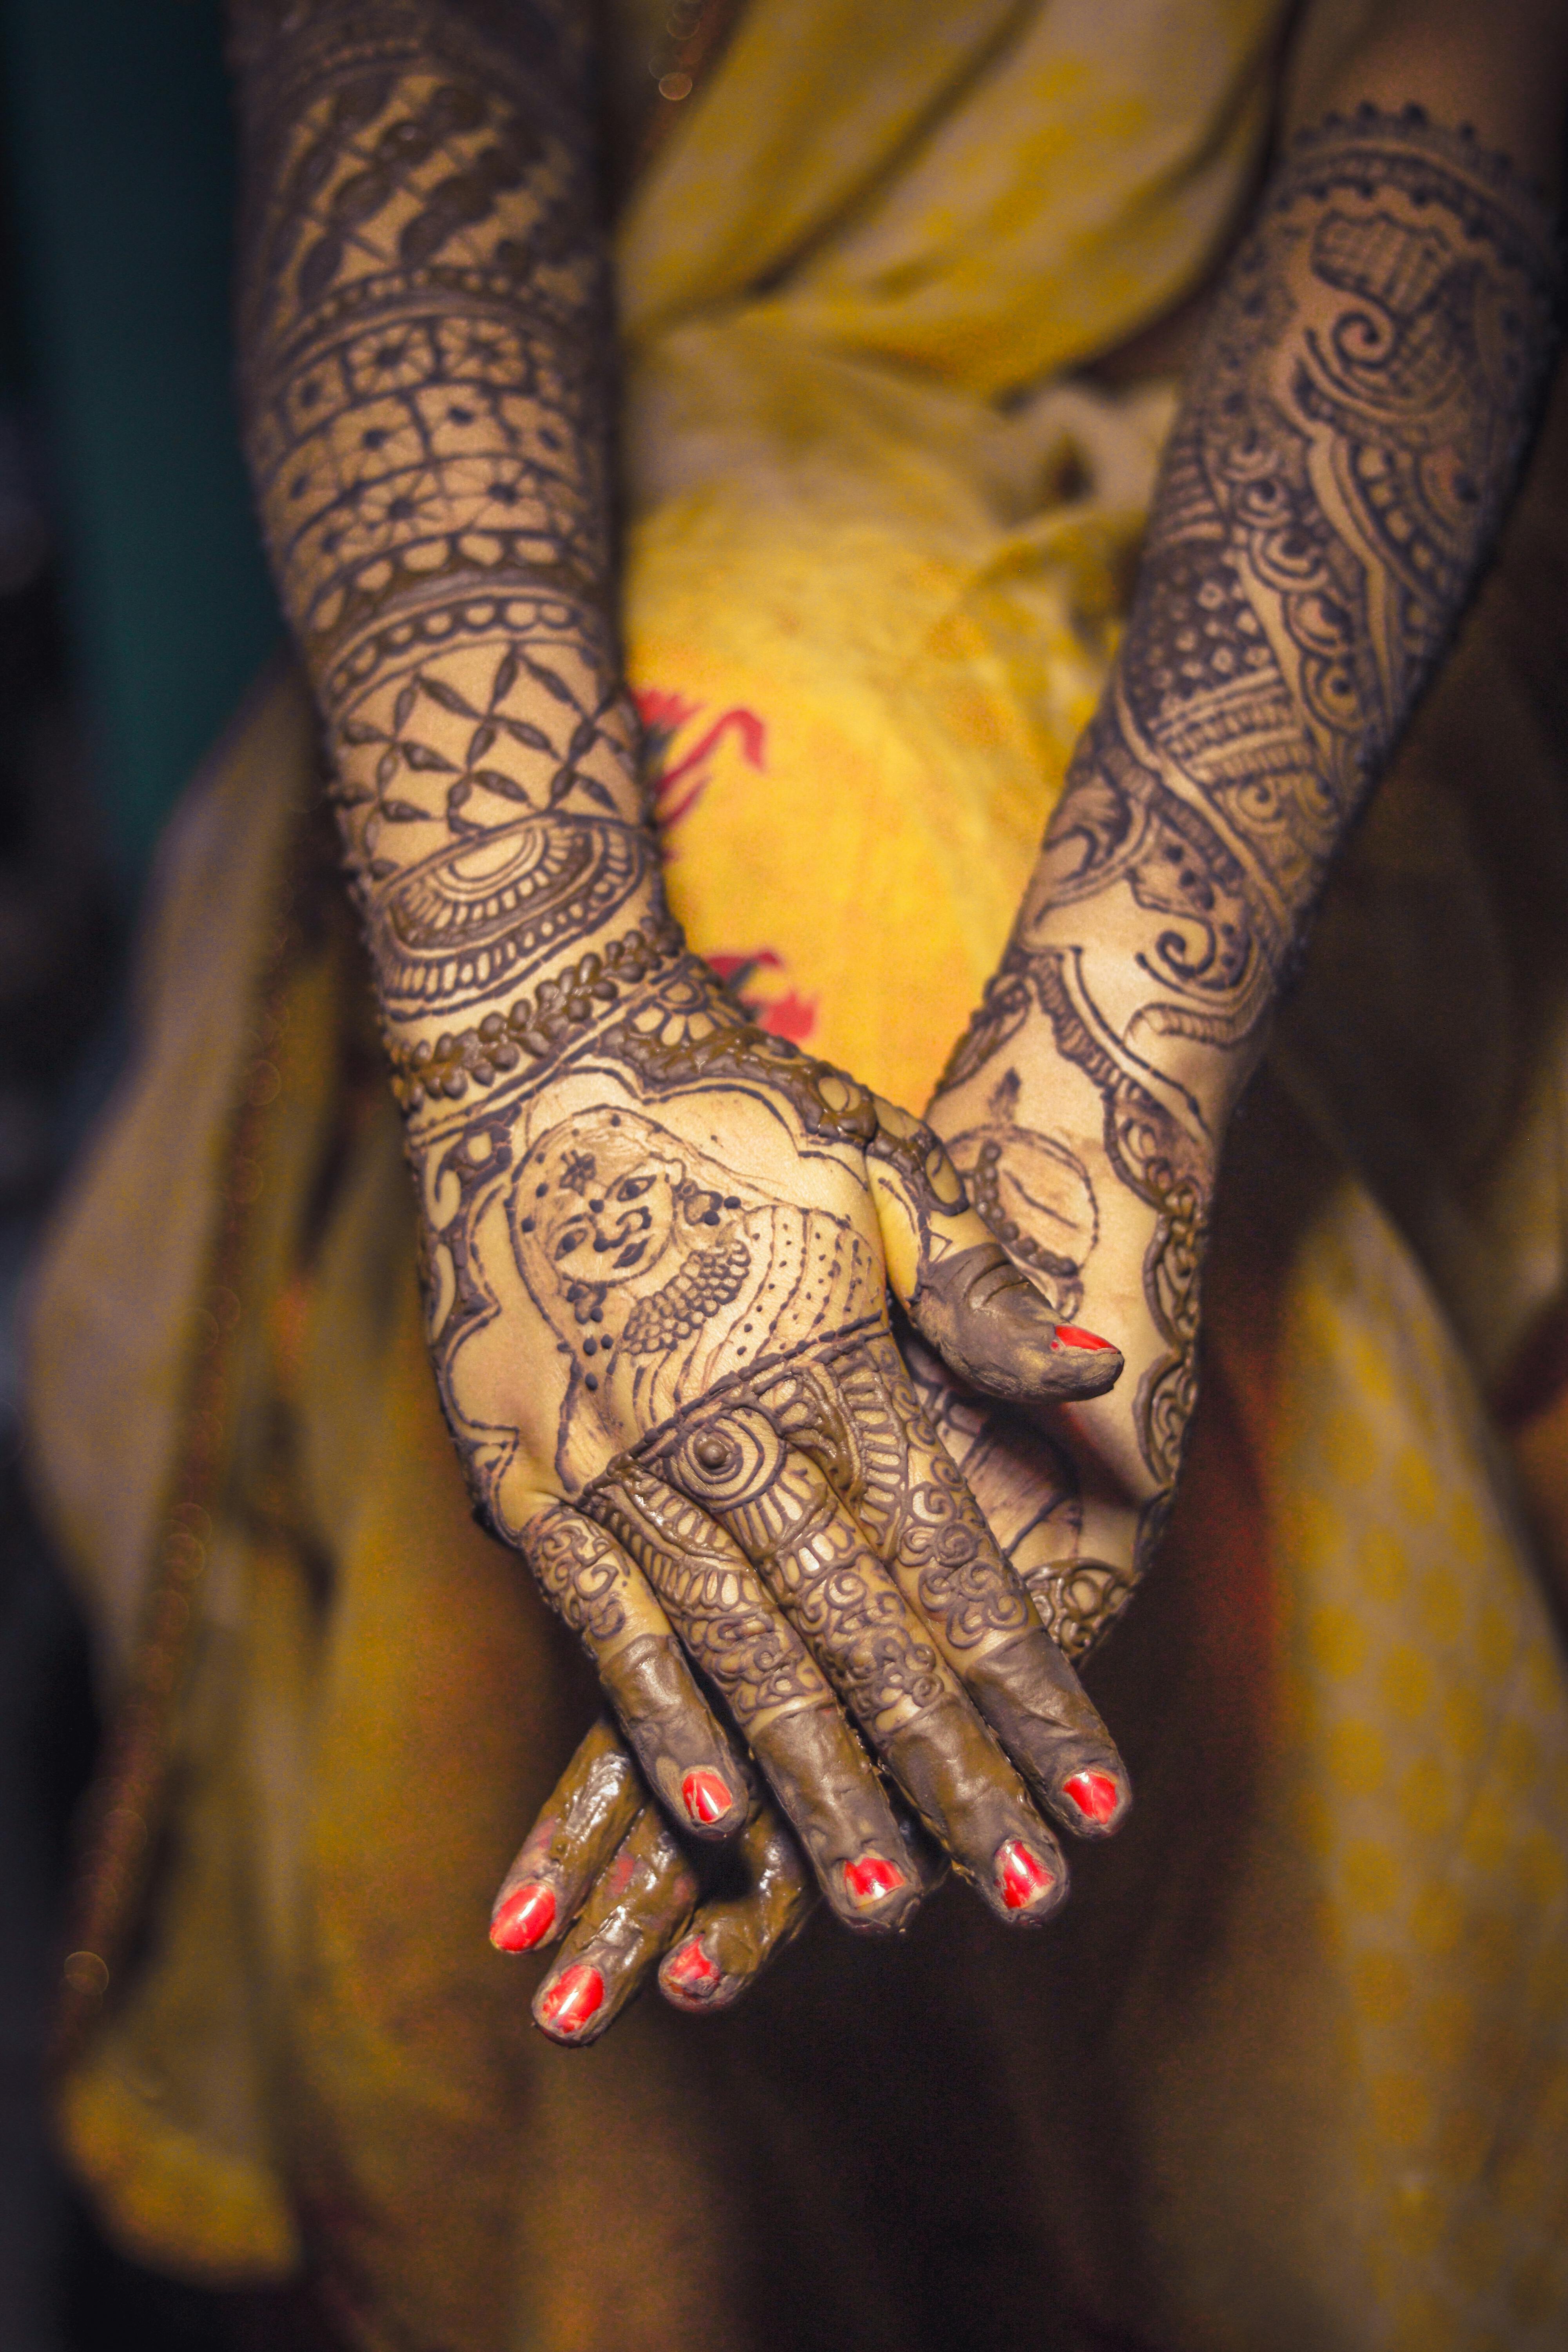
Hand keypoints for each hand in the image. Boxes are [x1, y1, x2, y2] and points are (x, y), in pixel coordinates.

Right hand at [413, 941, 1126, 1940]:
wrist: (543, 1062)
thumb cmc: (734, 1112)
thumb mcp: (885, 1170)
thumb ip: (986, 1296)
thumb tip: (1105, 1378)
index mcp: (835, 1369)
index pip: (954, 1569)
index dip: (1030, 1692)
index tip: (1098, 1797)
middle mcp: (732, 1432)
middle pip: (860, 1642)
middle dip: (947, 1778)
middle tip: (1022, 1894)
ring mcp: (621, 1463)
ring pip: (740, 1658)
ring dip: (818, 1788)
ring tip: (884, 1901)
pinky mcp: (526, 1474)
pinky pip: (602, 1626)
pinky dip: (658, 1721)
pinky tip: (709, 1815)